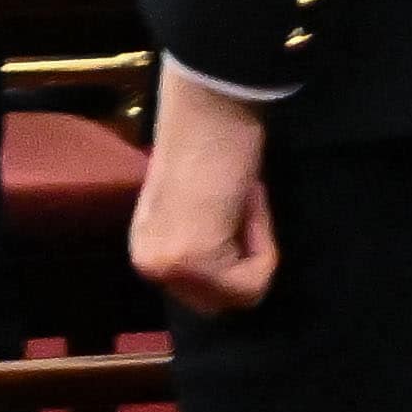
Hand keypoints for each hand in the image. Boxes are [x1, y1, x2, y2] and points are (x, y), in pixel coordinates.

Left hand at [127, 79, 280, 318]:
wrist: (208, 109)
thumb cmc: (212, 145)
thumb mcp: (204, 209)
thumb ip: (206, 243)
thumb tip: (236, 279)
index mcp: (147, 248)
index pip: (203, 291)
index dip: (236, 254)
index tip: (237, 207)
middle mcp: (147, 263)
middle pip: (218, 302)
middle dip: (244, 262)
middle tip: (245, 207)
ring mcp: (166, 266)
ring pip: (240, 295)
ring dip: (256, 250)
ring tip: (244, 201)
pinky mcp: (191, 261)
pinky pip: (252, 283)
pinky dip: (264, 247)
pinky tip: (247, 204)